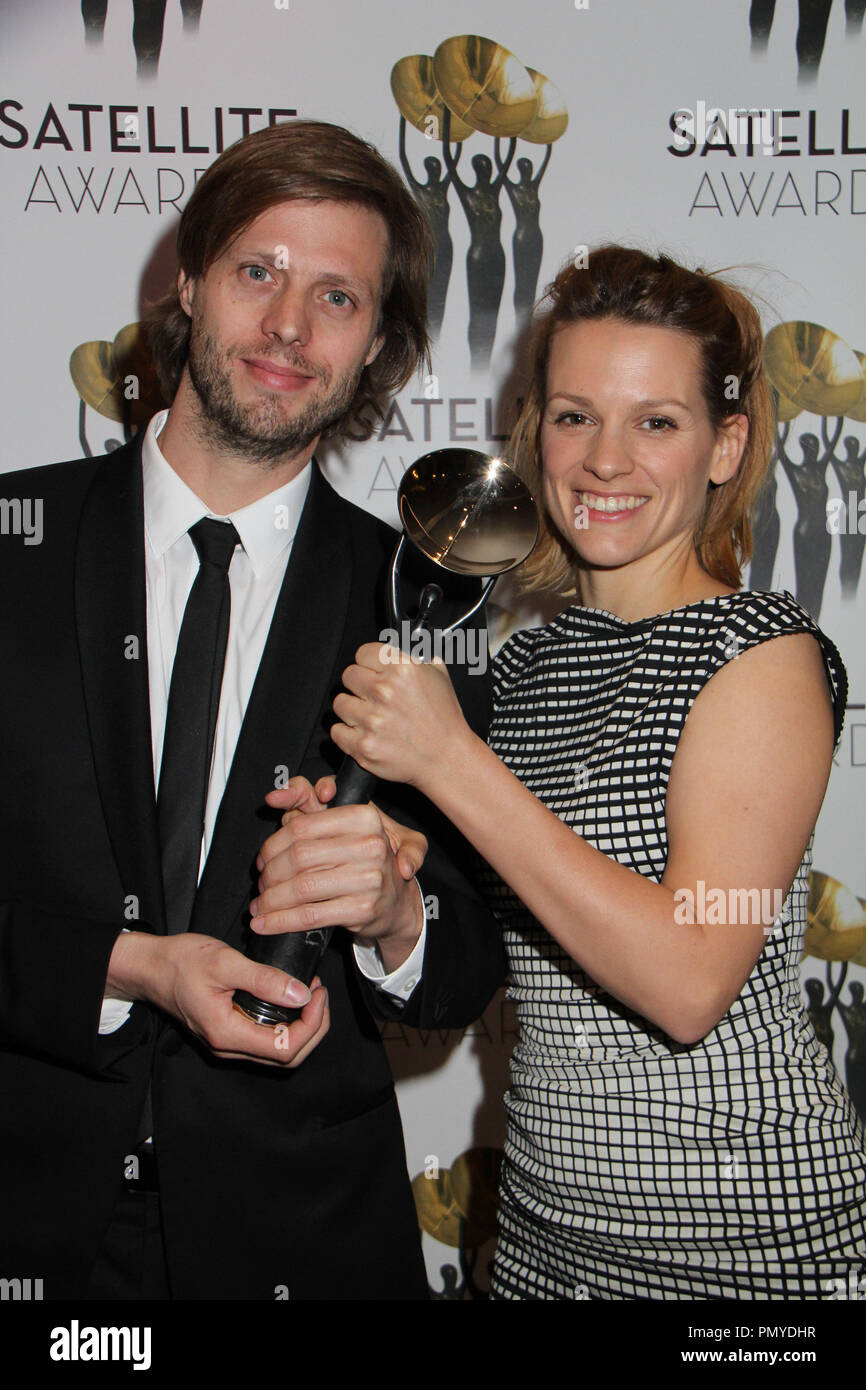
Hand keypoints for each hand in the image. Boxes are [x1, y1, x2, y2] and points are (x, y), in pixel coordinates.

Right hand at [106, 931, 328, 1066]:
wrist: (150, 967)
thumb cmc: (180, 962)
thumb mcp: (225, 962)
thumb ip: (264, 979)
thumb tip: (301, 994)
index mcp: (227, 1033)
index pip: (285, 1049)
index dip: (312, 1024)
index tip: (317, 994)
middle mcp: (228, 1046)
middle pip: (287, 1057)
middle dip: (313, 1028)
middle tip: (319, 994)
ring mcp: (227, 1042)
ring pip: (277, 1051)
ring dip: (302, 1026)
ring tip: (309, 993)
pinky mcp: (228, 1032)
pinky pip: (265, 1039)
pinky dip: (286, 1023)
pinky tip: (290, 996)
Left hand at [251, 776, 427, 971]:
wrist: (395, 903)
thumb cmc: (363, 862)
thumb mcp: (344, 828)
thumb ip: (309, 807)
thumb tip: (273, 799)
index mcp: (364, 818)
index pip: (302, 827)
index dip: (272, 845)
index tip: (262, 859)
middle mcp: (370, 845)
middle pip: (299, 857)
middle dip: (270, 874)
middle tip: (261, 884)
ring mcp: (369, 878)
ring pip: (301, 887)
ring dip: (271, 900)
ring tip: (259, 905)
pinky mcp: (362, 909)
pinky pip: (309, 915)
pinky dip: (280, 921)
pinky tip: (264, 922)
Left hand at [331, 642, 469, 789]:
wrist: (446, 758)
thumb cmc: (444, 721)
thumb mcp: (440, 677)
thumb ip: (419, 660)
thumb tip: (408, 651)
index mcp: (402, 669)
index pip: (362, 653)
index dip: (368, 663)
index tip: (371, 671)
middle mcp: (384, 691)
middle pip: (348, 676)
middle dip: (358, 685)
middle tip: (371, 696)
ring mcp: (372, 719)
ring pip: (340, 703)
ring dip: (352, 709)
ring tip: (370, 717)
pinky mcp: (364, 745)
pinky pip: (337, 731)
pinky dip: (347, 734)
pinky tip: (365, 733)